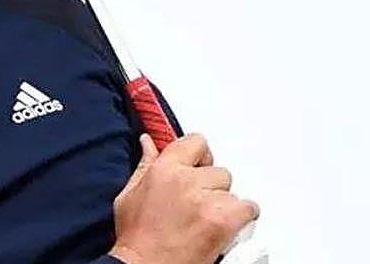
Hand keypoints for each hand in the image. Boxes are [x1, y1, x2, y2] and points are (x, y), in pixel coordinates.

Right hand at [108, 133, 258, 263]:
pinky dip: (243, 219)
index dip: (200, 156)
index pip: (197, 142)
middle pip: (219, 171)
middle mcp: (186, 180)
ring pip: (232, 192)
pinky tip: (227, 227)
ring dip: (225, 205)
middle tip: (199, 204)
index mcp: (163, 169)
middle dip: (212, 186)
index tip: (198, 168)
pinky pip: (249, 209)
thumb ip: (145, 164)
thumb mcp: (130, 194)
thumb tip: (149, 143)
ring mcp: (206, 200)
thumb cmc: (137, 237)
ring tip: (208, 220)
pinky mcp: (222, 221)